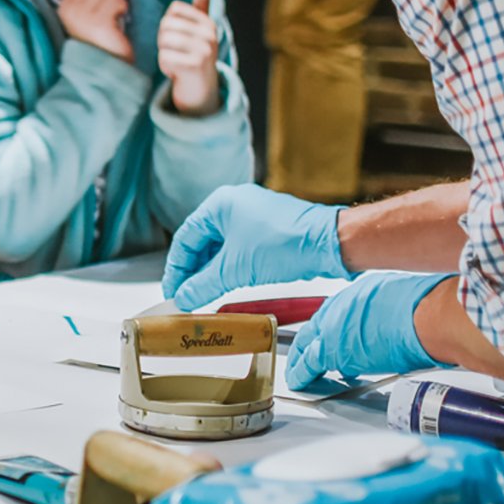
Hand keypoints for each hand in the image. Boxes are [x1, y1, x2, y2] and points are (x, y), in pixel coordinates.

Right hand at [58, 0, 132, 61]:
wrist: (101, 68)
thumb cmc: (97, 39)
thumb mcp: (83, 16)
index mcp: (64, 7)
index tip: (99, 2)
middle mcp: (71, 10)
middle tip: (107, 12)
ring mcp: (84, 16)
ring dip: (115, 1)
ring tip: (112, 17)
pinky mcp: (100, 22)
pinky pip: (116, 0)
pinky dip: (122, 8)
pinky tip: (117, 21)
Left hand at [157, 0, 221, 115]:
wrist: (201, 94)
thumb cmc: (194, 60)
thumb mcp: (199, 35)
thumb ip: (200, 11)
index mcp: (208, 24)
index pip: (172, 11)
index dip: (167, 27)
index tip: (178, 42)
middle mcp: (210, 34)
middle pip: (166, 26)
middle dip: (164, 43)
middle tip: (176, 56)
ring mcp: (205, 49)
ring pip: (164, 42)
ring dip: (164, 56)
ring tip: (177, 64)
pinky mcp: (195, 65)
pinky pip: (165, 58)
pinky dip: (165, 68)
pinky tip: (177, 73)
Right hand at [163, 184, 349, 308]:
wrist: (329, 243)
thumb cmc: (284, 244)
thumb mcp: (235, 270)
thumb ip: (203, 285)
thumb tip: (184, 299)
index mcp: (220, 204)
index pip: (186, 238)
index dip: (177, 268)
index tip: (173, 290)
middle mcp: (235, 205)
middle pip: (202, 242)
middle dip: (193, 271)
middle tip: (186, 295)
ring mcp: (253, 216)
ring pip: (221, 247)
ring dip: (211, 271)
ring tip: (203, 294)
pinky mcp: (269, 229)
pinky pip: (239, 249)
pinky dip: (229, 267)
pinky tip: (225, 284)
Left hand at [286, 272, 452, 389]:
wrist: (428, 317)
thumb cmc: (427, 308)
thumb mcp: (402, 299)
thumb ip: (388, 312)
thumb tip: (395, 320)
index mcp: (357, 294)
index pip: (334, 315)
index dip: (330, 330)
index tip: (330, 339)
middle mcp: (339, 307)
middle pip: (315, 329)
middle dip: (309, 345)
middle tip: (305, 356)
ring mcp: (332, 328)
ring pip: (307, 347)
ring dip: (305, 361)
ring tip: (303, 373)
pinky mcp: (331, 351)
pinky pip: (307, 365)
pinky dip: (301, 375)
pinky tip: (299, 382)